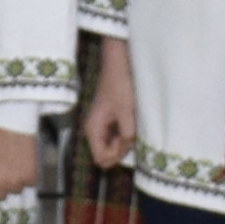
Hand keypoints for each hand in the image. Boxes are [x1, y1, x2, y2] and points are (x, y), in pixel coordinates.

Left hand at [0, 119, 42, 202]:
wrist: (11, 123)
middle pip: (0, 196)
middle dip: (1, 186)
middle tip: (4, 171)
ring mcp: (16, 183)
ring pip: (16, 190)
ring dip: (16, 180)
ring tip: (15, 162)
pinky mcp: (31, 177)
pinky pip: (30, 183)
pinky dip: (29, 174)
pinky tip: (25, 161)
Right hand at [83, 42, 137, 170]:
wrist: (117, 66)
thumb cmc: (120, 86)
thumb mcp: (126, 111)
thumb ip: (127, 134)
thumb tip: (127, 149)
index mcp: (93, 129)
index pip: (101, 158)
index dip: (116, 154)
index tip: (127, 137)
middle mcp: (93, 130)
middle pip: (104, 155)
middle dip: (119, 151)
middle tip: (131, 133)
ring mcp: (100, 126)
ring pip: (110, 147)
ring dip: (123, 143)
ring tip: (131, 126)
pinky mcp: (107, 122)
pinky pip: (114, 138)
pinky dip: (123, 136)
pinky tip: (130, 124)